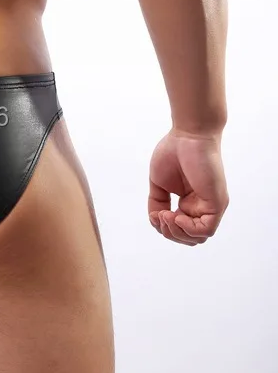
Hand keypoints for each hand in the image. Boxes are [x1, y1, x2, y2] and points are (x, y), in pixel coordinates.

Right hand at [148, 129, 228, 245]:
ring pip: (198, 237)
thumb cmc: (174, 151)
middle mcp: (202, 206)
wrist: (188, 134)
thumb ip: (157, 203)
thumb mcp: (159, 184)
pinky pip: (206, 229)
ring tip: (167, 215)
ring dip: (177, 232)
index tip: (155, 214)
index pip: (180, 229)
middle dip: (170, 233)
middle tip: (160, 216)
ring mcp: (211, 205)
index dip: (164, 228)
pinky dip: (188, 228)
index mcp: (190, 202)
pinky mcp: (217, 202)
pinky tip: (177, 215)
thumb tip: (157, 220)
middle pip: (189, 238)